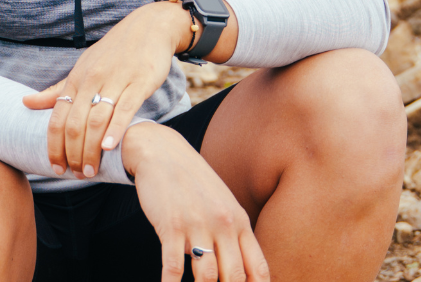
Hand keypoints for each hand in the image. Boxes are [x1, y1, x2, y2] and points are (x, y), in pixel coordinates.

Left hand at [21, 0, 193, 177]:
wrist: (147, 28)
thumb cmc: (112, 53)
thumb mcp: (82, 68)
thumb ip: (57, 90)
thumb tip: (25, 102)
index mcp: (76, 79)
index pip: (57, 118)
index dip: (53, 146)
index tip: (55, 168)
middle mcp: (92, 80)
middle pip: (74, 124)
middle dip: (72, 154)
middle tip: (76, 175)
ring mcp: (116, 81)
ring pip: (96, 120)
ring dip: (91, 149)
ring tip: (90, 171)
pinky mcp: (139, 83)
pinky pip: (125, 109)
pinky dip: (115, 130)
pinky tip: (109, 148)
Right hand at [125, 122, 269, 281]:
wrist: (163, 152)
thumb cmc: (193, 181)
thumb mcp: (222, 203)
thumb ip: (232, 235)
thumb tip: (235, 270)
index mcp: (240, 222)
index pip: (258, 268)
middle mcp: (223, 224)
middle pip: (234, 277)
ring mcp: (198, 225)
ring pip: (207, 276)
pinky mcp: (172, 226)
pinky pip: (173, 266)